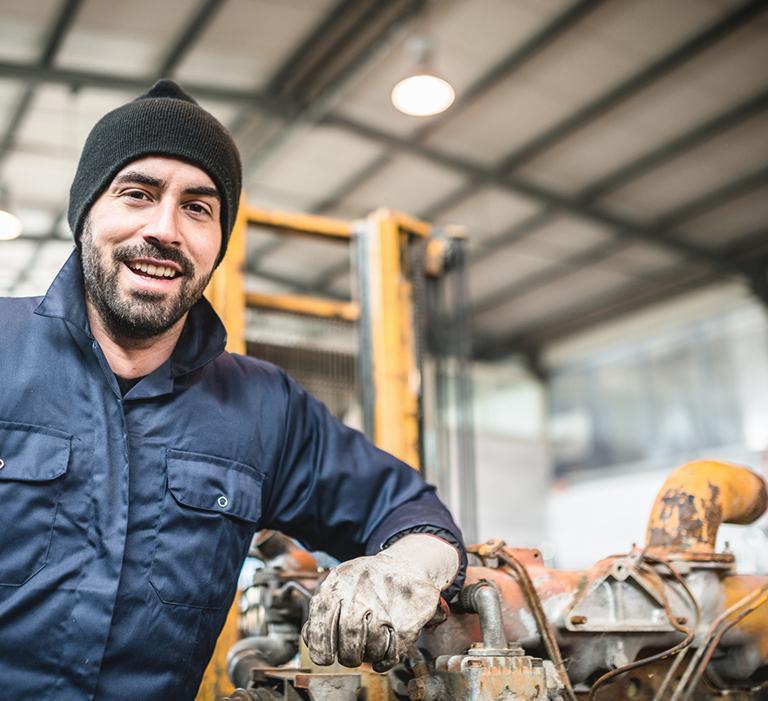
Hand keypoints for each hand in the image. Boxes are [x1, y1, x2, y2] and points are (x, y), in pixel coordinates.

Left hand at [301, 535, 457, 671]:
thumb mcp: (337, 583)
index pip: (320, 639)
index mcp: (334, 590)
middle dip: (350, 657)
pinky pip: (391, 655)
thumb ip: (321, 611)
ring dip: (371, 653)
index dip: (322, 653)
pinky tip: (386, 644)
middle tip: (353, 650)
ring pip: (371, 654)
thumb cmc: (365, 578)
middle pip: (348, 652)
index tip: (327, 655)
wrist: (405, 564)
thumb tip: (311, 640)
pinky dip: (387, 657)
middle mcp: (357, 600)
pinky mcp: (405, 624)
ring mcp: (383, 612)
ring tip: (372, 637)